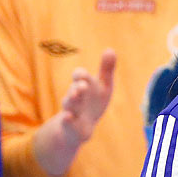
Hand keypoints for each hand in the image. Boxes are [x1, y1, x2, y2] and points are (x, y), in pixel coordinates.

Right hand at [37, 50, 117, 174]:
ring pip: (69, 104)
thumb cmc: (93, 102)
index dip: (80, 75)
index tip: (84, 76)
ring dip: (72, 100)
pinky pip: (67, 122)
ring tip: (76, 97)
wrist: (80, 127)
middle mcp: (74, 96)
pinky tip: (69, 117)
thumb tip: (110, 49)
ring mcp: (71, 110)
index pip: (79, 76)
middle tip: (82, 87)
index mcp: (83, 84)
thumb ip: (106, 69)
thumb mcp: (103, 86)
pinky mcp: (71, 125)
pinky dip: (68, 119)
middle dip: (77, 88)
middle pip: (73, 90)